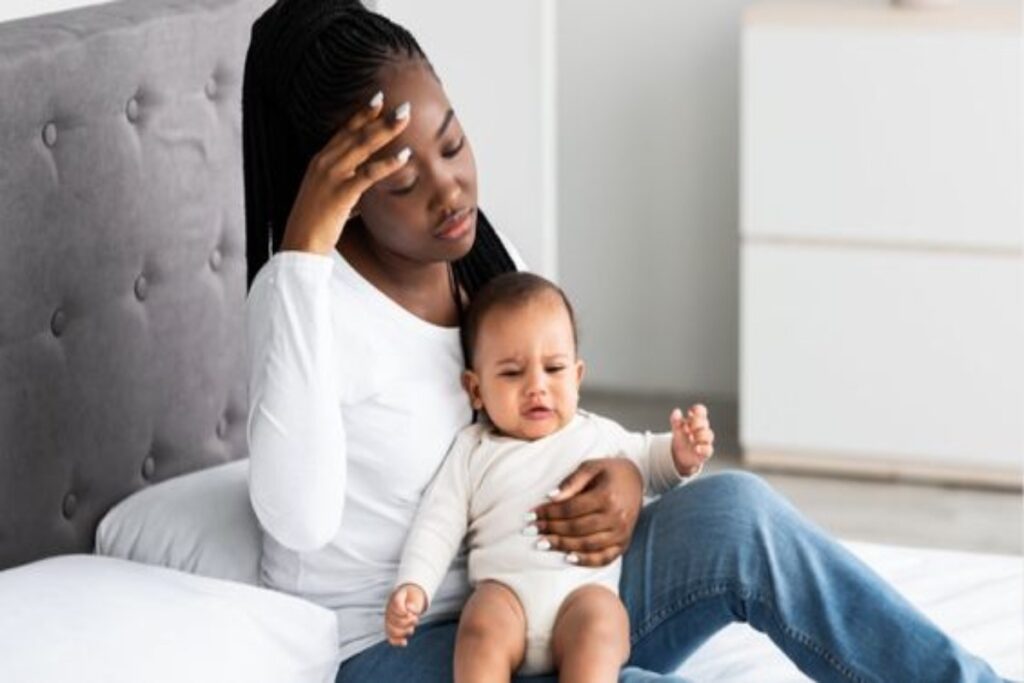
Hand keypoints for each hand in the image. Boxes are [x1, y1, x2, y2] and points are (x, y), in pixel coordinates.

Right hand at [280, 92, 412, 254]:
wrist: (300, 244)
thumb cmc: (316, 225)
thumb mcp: (332, 199)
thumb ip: (348, 188)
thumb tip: (365, 189)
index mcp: (320, 161)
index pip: (344, 131)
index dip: (361, 114)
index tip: (379, 99)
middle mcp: (323, 163)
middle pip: (355, 133)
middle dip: (379, 116)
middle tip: (403, 105)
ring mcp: (331, 176)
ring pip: (362, 145)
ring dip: (386, 130)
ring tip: (406, 118)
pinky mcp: (340, 193)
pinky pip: (368, 174)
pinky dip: (388, 163)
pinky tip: (405, 157)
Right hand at [385, 583, 426, 646]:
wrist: (406, 600)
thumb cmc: (411, 598)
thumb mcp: (414, 596)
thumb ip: (413, 604)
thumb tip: (409, 609)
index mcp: (394, 599)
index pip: (396, 606)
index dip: (403, 612)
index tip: (410, 613)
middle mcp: (389, 610)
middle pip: (395, 621)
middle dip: (407, 622)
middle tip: (415, 618)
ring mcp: (389, 620)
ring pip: (392, 630)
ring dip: (404, 631)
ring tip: (411, 629)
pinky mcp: (391, 629)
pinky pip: (390, 637)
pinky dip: (397, 641)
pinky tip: (405, 642)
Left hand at [530, 458, 642, 566]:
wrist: (636, 479)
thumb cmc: (609, 471)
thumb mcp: (590, 467)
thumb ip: (571, 482)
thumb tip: (550, 497)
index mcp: (607, 496)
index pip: (570, 509)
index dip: (548, 513)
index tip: (531, 514)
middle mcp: (617, 517)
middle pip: (576, 528)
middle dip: (550, 529)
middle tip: (531, 530)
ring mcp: (622, 533)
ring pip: (587, 544)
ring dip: (562, 546)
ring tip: (542, 543)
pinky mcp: (624, 543)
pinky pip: (604, 558)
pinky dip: (586, 561)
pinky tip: (568, 558)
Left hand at [670, 403, 713, 475]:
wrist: (680, 453)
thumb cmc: (681, 437)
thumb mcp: (676, 428)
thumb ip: (676, 420)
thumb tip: (677, 411)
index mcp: (696, 420)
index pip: (701, 411)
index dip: (698, 409)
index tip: (689, 412)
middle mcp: (702, 429)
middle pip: (704, 422)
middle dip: (696, 423)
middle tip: (686, 428)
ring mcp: (705, 440)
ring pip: (709, 435)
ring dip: (700, 435)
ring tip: (690, 437)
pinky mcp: (705, 451)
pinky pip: (709, 449)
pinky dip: (703, 448)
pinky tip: (696, 448)